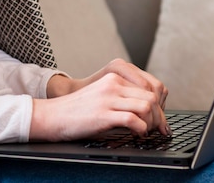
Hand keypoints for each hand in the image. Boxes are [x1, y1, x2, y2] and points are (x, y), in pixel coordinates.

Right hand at [30, 59, 169, 141]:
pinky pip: (134, 120)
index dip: (159, 106)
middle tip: (159, 130)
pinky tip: (137, 135)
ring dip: (152, 123)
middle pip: (151, 96)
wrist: (52, 115)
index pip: (148, 87)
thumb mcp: (101, 96)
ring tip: (147, 132)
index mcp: (114, 78)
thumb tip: (145, 111)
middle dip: (159, 116)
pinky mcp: (103, 114)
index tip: (160, 120)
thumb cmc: (76, 111)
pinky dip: (141, 130)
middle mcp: (113, 85)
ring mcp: (108, 98)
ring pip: (146, 106)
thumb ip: (120, 97)